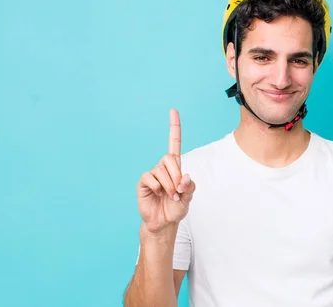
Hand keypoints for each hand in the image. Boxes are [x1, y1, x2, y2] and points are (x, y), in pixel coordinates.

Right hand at [136, 109, 195, 233]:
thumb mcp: (188, 198)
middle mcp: (163, 167)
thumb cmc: (176, 208)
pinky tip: (157, 195)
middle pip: (170, 158)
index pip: (174, 143)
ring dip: (169, 186)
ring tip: (169, 197)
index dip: (174, 127)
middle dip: (176, 176)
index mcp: (175, 167)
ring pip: (161, 170)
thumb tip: (185, 176)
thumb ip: (190, 187)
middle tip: (177, 191)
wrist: (163, 222)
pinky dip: (157, 188)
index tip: (173, 111)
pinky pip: (150, 178)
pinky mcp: (143, 182)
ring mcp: (152, 174)